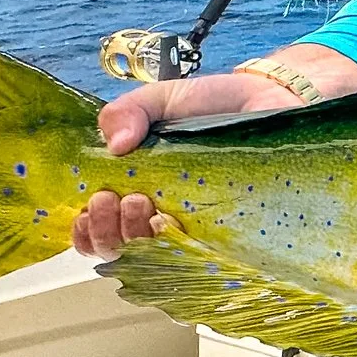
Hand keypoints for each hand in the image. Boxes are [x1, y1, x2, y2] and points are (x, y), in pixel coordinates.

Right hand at [69, 71, 304, 260]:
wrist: (273, 100)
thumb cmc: (216, 105)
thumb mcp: (164, 99)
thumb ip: (131, 110)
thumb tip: (113, 142)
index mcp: (137, 186)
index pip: (98, 227)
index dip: (84, 230)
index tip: (89, 205)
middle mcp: (160, 213)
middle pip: (118, 248)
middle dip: (105, 230)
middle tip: (114, 199)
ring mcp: (193, 227)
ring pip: (151, 257)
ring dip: (134, 236)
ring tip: (141, 202)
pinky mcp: (226, 232)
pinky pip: (196, 257)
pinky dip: (176, 247)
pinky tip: (172, 223)